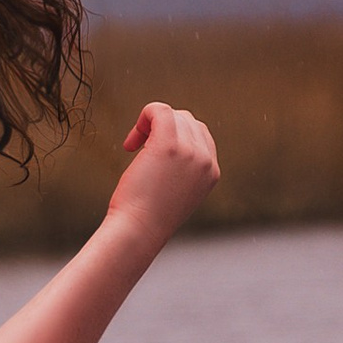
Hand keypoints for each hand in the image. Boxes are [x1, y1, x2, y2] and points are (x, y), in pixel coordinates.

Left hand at [101, 103, 219, 253]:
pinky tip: (130, 143)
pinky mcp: (169, 145)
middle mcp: (205, 160)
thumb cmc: (148, 218)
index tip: (152, 158)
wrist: (139, 232)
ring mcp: (190, 151)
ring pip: (173, 114)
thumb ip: (181, 170)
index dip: (174, 138)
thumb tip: (169, 147)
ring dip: (150, 125)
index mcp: (212, 171)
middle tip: (139, 151)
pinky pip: (159, 110)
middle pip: (187, 120)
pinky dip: (144, 117)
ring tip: (134, 148)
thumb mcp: (176, 192)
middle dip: (161, 129)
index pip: (199, 134)